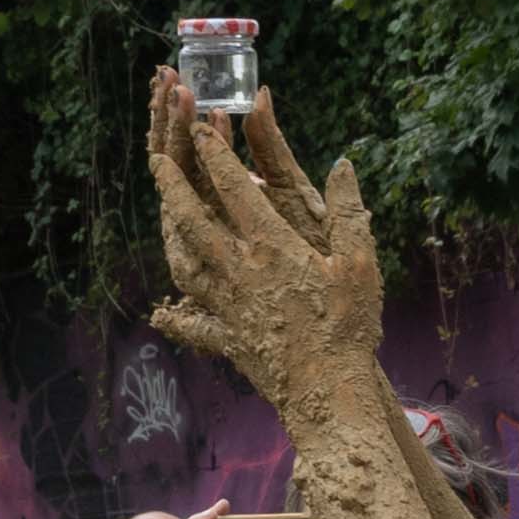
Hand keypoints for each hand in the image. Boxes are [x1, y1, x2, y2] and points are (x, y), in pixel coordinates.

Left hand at [147, 64, 383, 421]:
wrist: (328, 390)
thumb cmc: (348, 324)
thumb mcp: (360, 260)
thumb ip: (348, 210)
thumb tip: (343, 163)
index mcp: (273, 247)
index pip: (236, 190)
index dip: (216, 156)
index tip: (201, 128)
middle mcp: (241, 270)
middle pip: (195, 220)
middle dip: (174, 185)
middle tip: (157, 159)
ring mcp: (229, 305)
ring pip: (186, 262)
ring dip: (170, 234)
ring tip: (163, 217)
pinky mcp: (228, 338)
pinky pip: (196, 324)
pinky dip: (177, 319)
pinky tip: (162, 315)